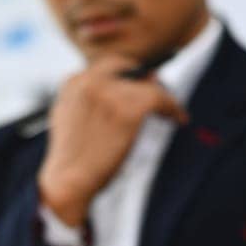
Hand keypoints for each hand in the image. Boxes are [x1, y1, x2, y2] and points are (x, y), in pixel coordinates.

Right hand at [38, 56, 185, 225]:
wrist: (69, 180)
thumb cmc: (72, 158)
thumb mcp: (66, 118)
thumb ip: (86, 99)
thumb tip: (117, 91)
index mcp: (74, 82)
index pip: (110, 66)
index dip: (131, 76)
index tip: (144, 86)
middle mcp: (92, 81)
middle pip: (132, 71)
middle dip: (148, 83)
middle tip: (162, 97)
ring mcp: (111, 94)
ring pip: (150, 86)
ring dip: (164, 99)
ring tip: (172, 113)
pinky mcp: (129, 110)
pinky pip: (161, 100)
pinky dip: (173, 109)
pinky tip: (179, 119)